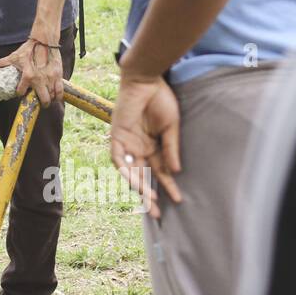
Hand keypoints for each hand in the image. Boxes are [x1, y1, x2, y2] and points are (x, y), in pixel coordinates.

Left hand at [0, 38, 63, 107]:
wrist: (44, 40)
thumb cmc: (28, 48)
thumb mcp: (14, 56)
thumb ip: (3, 63)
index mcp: (27, 76)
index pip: (21, 91)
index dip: (20, 93)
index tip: (20, 93)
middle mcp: (39, 79)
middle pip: (43, 98)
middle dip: (42, 103)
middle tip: (41, 104)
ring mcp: (50, 78)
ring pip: (52, 95)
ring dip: (50, 99)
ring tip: (48, 100)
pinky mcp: (58, 74)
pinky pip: (60, 89)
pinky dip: (59, 95)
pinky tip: (57, 97)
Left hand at [108, 72, 182, 219]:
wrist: (147, 80)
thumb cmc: (161, 100)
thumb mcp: (171, 127)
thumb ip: (171, 149)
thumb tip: (176, 172)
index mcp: (154, 146)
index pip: (161, 172)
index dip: (168, 186)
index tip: (178, 200)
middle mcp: (140, 148)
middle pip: (144, 177)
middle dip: (149, 195)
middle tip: (157, 214)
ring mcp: (127, 143)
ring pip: (131, 172)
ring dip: (139, 186)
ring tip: (149, 200)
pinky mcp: (116, 136)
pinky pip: (118, 158)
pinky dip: (126, 169)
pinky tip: (136, 180)